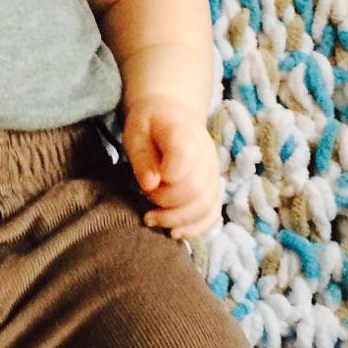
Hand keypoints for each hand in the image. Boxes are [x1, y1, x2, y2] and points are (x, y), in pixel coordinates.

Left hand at [122, 96, 221, 238]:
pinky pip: (212, 213)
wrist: (172, 114)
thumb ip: (142, 157)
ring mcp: (212, 173)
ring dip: (176, 220)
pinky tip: (174, 232)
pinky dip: (195, 228)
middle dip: (165, 202)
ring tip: (151, 220)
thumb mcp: (135, 131)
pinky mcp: (212, 188)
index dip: (167, 175)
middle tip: (144, 198)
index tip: (148, 179)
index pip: (184, 157)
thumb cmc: (149, 124)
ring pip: (205, 206)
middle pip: (195, 190)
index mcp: (183, 134)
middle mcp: (205, 155)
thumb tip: (150, 185)